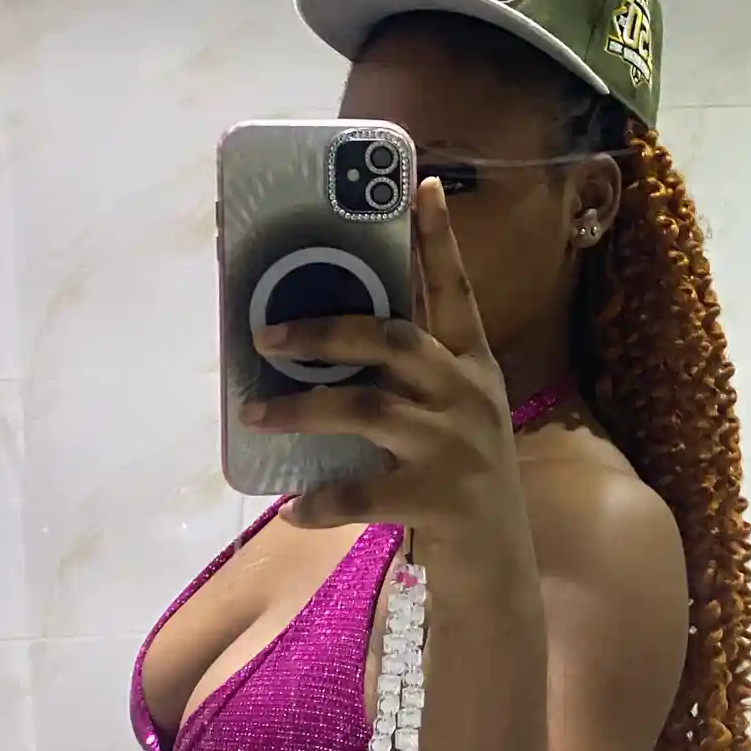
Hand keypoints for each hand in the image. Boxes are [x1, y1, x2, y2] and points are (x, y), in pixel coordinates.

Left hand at [240, 179, 527, 552]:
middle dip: (326, 329)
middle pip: (394, 340)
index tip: (420, 185)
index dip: (438, 239)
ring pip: (368, 409)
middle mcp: (469, 395)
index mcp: (472, 366)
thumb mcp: (452, 415)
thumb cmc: (457, 478)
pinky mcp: (440, 500)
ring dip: (302, 409)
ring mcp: (457, 447)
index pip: (455, 291)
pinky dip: (321, 500)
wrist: (497, 565)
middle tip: (265, 334)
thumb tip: (322, 336)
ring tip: (253, 414)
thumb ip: (409, 377)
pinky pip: (363, 492)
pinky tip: (293, 507)